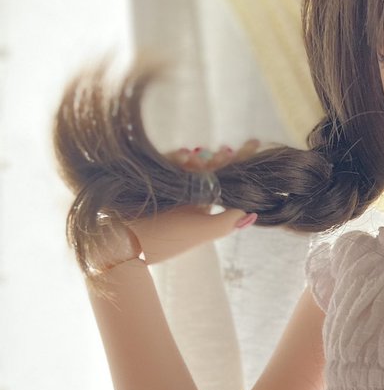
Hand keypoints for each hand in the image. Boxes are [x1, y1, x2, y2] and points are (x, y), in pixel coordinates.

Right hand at [93, 139, 260, 270]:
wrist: (124, 246)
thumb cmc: (165, 240)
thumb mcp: (200, 232)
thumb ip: (226, 223)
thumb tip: (252, 213)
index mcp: (202, 206)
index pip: (226, 182)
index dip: (240, 163)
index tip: (253, 143)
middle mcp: (188, 194)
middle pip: (210, 170)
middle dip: (220, 159)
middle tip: (226, 150)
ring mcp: (170, 186)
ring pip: (189, 165)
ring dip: (198, 159)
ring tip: (202, 155)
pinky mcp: (152, 180)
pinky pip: (166, 163)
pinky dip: (175, 158)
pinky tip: (184, 155)